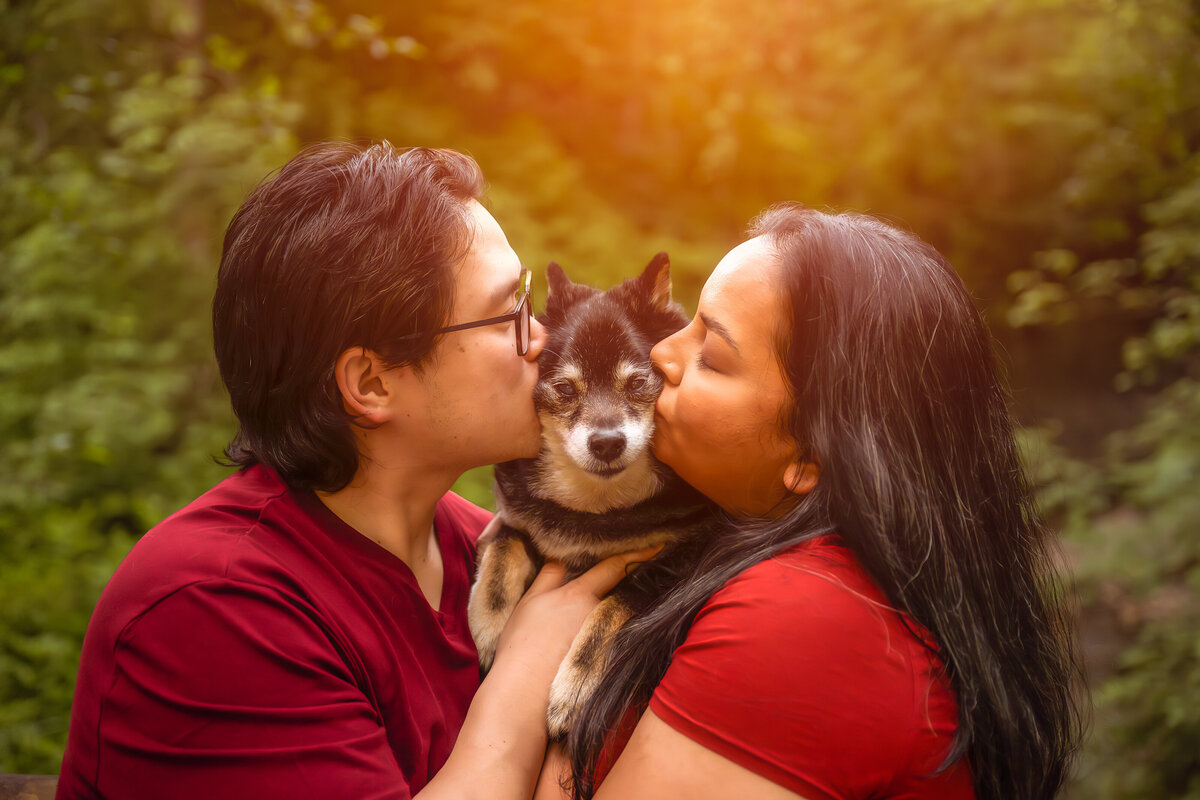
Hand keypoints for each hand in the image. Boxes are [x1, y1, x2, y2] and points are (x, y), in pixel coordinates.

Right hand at [493, 544, 663, 677]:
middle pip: (616, 594)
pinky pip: (612, 641)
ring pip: (612, 618)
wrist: (523, 689)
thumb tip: (562, 559)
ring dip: (611, 616)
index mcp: (578, 594)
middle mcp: (597, 613)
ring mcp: (605, 638)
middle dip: (625, 587)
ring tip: (594, 623)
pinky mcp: (607, 661)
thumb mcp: (529, 602)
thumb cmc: (520, 644)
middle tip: (634, 578)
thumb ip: (549, 577)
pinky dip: (608, 638)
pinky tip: (595, 646)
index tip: (658, 546)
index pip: (613, 567)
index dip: (636, 555)